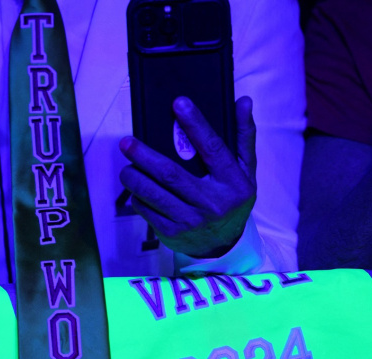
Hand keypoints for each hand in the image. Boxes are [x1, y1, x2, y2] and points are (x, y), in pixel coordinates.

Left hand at [118, 96, 256, 257]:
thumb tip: (243, 101)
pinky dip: (137, 197)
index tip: (179, 103)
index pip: (213, 148)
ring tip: (126, 166)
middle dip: (144, 156)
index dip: (195, 125)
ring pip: (153, 193)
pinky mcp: (172, 233)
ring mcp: (191, 220)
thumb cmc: (231, 199)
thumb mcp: (245, 171)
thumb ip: (243, 137)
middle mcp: (212, 203)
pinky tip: (136, 189)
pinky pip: (146, 210)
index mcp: (233, 183)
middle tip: (126, 142)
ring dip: (133, 177)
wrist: (223, 245)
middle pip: (171, 173)